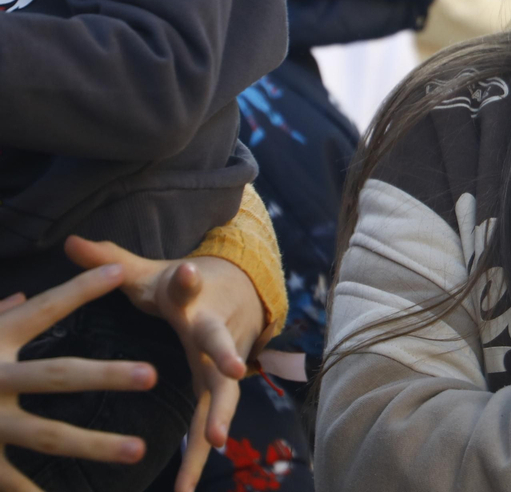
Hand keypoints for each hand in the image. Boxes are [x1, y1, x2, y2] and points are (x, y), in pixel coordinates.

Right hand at [1, 266, 152, 491]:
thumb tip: (20, 300)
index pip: (45, 310)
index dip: (80, 289)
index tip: (118, 271)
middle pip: (58, 375)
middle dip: (106, 375)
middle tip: (153, 374)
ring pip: (47, 434)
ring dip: (94, 444)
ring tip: (137, 449)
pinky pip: (8, 477)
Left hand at [65, 238, 263, 491]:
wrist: (242, 290)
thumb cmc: (184, 286)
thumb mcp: (151, 272)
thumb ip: (111, 262)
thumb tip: (71, 241)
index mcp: (192, 299)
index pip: (190, 285)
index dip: (187, 281)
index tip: (186, 275)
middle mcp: (214, 328)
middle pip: (222, 343)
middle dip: (226, 355)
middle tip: (234, 370)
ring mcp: (225, 359)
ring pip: (226, 390)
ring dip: (219, 417)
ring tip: (213, 445)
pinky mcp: (223, 385)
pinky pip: (212, 420)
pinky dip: (199, 452)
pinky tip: (185, 484)